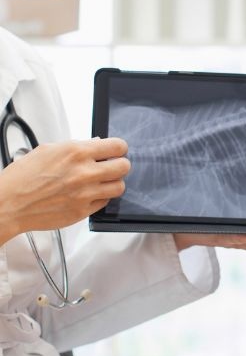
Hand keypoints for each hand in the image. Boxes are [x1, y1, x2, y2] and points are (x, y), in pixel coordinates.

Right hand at [0, 138, 128, 242]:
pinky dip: (101, 198)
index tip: (117, 151)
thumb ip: (76, 147)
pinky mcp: (83, 211)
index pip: (117, 146)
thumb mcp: (47, 150)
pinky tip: (90, 194)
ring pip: (119, 187)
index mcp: (76, 153)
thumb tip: (95, 144)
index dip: (119, 148)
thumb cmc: (22, 177)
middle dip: (120, 165)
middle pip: (124, 167)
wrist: (9, 203)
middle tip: (113, 166)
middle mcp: (84, 173)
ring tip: (103, 182)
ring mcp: (85, 193)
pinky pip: (105, 203)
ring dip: (113, 183)